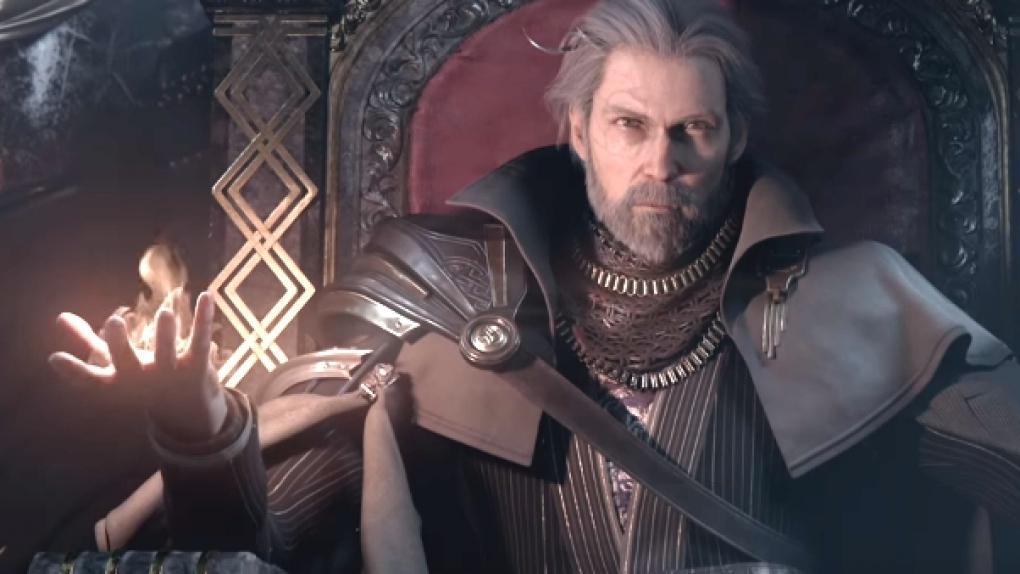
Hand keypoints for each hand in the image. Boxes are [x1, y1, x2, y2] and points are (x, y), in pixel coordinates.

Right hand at [48, 292, 227, 440]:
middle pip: (128, 364)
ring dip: (165, 335)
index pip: (93, 379)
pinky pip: (200, 342)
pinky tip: (206, 296)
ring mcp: (170, 374)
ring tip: (165, 314)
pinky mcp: (197, 366)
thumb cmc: (143, 382)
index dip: (73, 371)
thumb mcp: (115, 365)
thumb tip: (59, 317)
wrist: (187, 411)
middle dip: (119, 345)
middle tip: (112, 322)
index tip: (55, 357)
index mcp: (119, 380)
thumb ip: (88, 342)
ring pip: (167, 354)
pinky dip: (203, 319)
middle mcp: (142, 379)